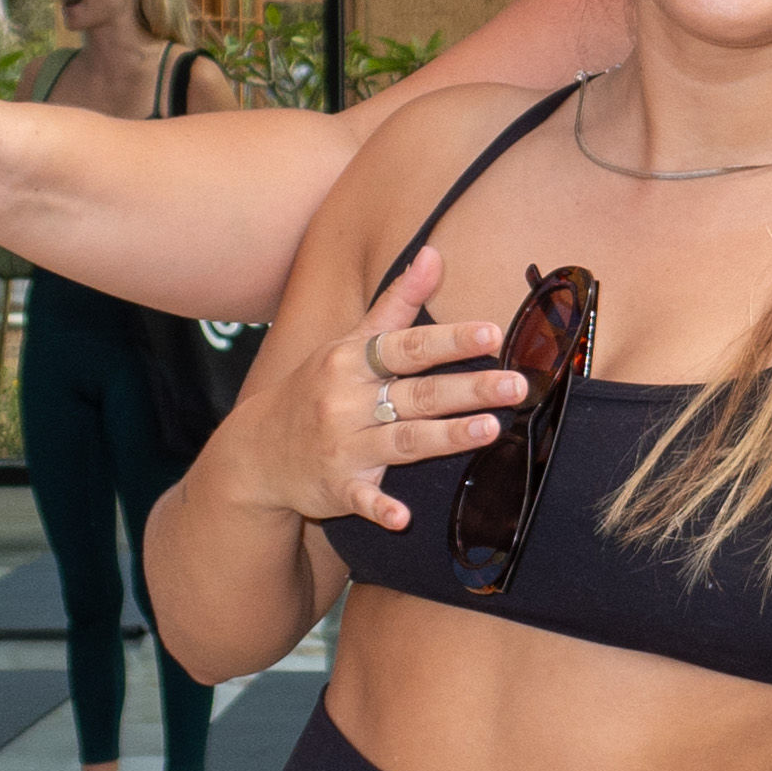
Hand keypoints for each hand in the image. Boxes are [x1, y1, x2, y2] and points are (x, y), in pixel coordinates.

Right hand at [250, 246, 527, 530]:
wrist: (255, 452)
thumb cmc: (315, 387)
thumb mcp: (349, 343)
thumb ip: (396, 304)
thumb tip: (433, 253)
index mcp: (351, 361)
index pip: (406, 347)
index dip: (449, 339)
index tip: (492, 332)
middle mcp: (346, 401)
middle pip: (415, 394)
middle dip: (467, 389)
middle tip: (516, 385)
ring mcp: (341, 447)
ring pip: (401, 441)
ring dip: (444, 437)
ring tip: (490, 430)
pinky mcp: (336, 488)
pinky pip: (361, 499)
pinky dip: (380, 508)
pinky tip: (404, 518)